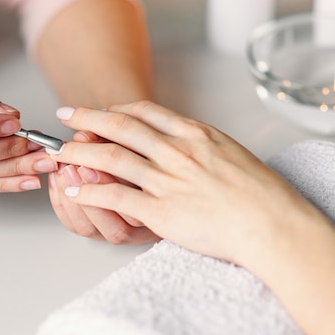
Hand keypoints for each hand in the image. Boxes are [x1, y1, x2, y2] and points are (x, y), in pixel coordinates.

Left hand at [48, 101, 316, 266]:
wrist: (275, 224)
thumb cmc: (263, 193)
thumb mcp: (234, 152)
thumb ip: (204, 144)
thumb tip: (189, 140)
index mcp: (196, 134)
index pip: (146, 112)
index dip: (117, 110)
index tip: (102, 110)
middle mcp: (177, 151)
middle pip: (120, 127)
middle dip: (87, 118)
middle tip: (65, 115)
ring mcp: (167, 180)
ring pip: (111, 158)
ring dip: (79, 152)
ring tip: (59, 152)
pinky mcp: (161, 211)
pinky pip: (116, 197)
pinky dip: (90, 192)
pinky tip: (75, 190)